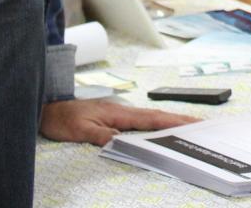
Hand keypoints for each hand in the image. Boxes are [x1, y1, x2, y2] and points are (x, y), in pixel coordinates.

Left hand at [40, 97, 199, 145]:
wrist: (49, 109)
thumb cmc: (63, 119)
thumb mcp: (81, 130)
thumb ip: (103, 135)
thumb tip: (124, 141)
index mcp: (119, 113)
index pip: (151, 119)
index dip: (173, 121)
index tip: (192, 123)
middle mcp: (122, 111)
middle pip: (157, 117)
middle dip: (180, 119)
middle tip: (202, 123)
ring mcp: (119, 113)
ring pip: (150, 118)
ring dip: (170, 121)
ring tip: (189, 126)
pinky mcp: (115, 118)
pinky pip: (141, 122)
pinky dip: (156, 124)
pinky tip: (162, 128)